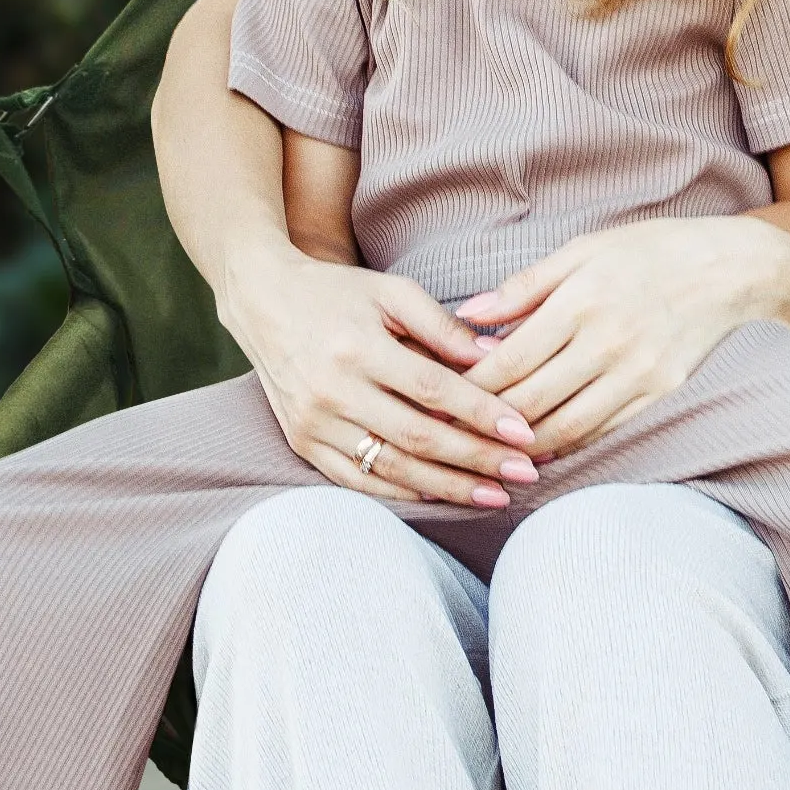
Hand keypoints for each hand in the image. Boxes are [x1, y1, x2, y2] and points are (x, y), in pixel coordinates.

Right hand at [214, 237, 540, 506]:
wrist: (263, 303)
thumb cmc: (338, 293)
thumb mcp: (392, 293)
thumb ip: (443, 327)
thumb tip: (497, 358)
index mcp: (357, 348)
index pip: (432, 390)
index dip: (482, 413)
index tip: (525, 432)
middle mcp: (332, 390)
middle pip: (417, 437)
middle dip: (477, 459)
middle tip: (525, 472)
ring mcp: (314, 423)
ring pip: (391, 467)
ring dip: (448, 487)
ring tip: (495, 496)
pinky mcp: (303, 443)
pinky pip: (358, 480)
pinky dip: (403, 491)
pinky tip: (443, 496)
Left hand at [460, 218, 789, 457]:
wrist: (731, 269)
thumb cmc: (651, 251)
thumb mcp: (585, 249)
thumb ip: (525, 286)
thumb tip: (468, 314)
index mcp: (582, 300)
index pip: (510, 361)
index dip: (469, 387)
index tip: (440, 398)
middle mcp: (608, 341)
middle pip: (530, 400)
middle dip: (484, 422)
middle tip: (450, 432)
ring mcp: (636, 373)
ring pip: (563, 426)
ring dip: (521, 444)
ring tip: (487, 448)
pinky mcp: (659, 393)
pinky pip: (600, 429)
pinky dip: (565, 442)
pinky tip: (539, 447)